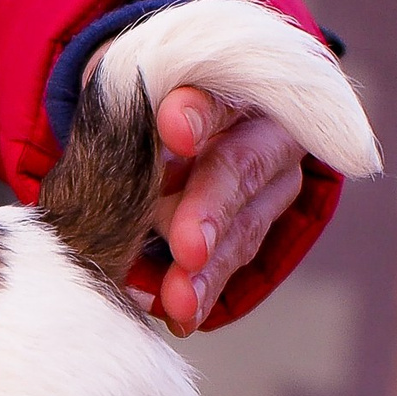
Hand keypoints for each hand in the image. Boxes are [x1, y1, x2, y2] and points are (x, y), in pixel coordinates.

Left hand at [146, 87, 304, 335]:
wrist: (165, 121)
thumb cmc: (142, 98)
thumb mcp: (129, 88)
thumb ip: (128, 105)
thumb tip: (130, 133)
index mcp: (230, 79)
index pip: (220, 89)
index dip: (199, 111)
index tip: (172, 126)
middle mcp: (261, 128)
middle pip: (240, 166)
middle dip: (210, 208)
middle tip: (187, 247)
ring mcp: (268, 181)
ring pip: (244, 225)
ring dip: (209, 268)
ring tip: (179, 301)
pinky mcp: (256, 225)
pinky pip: (234, 261)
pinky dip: (205, 290)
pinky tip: (182, 316)